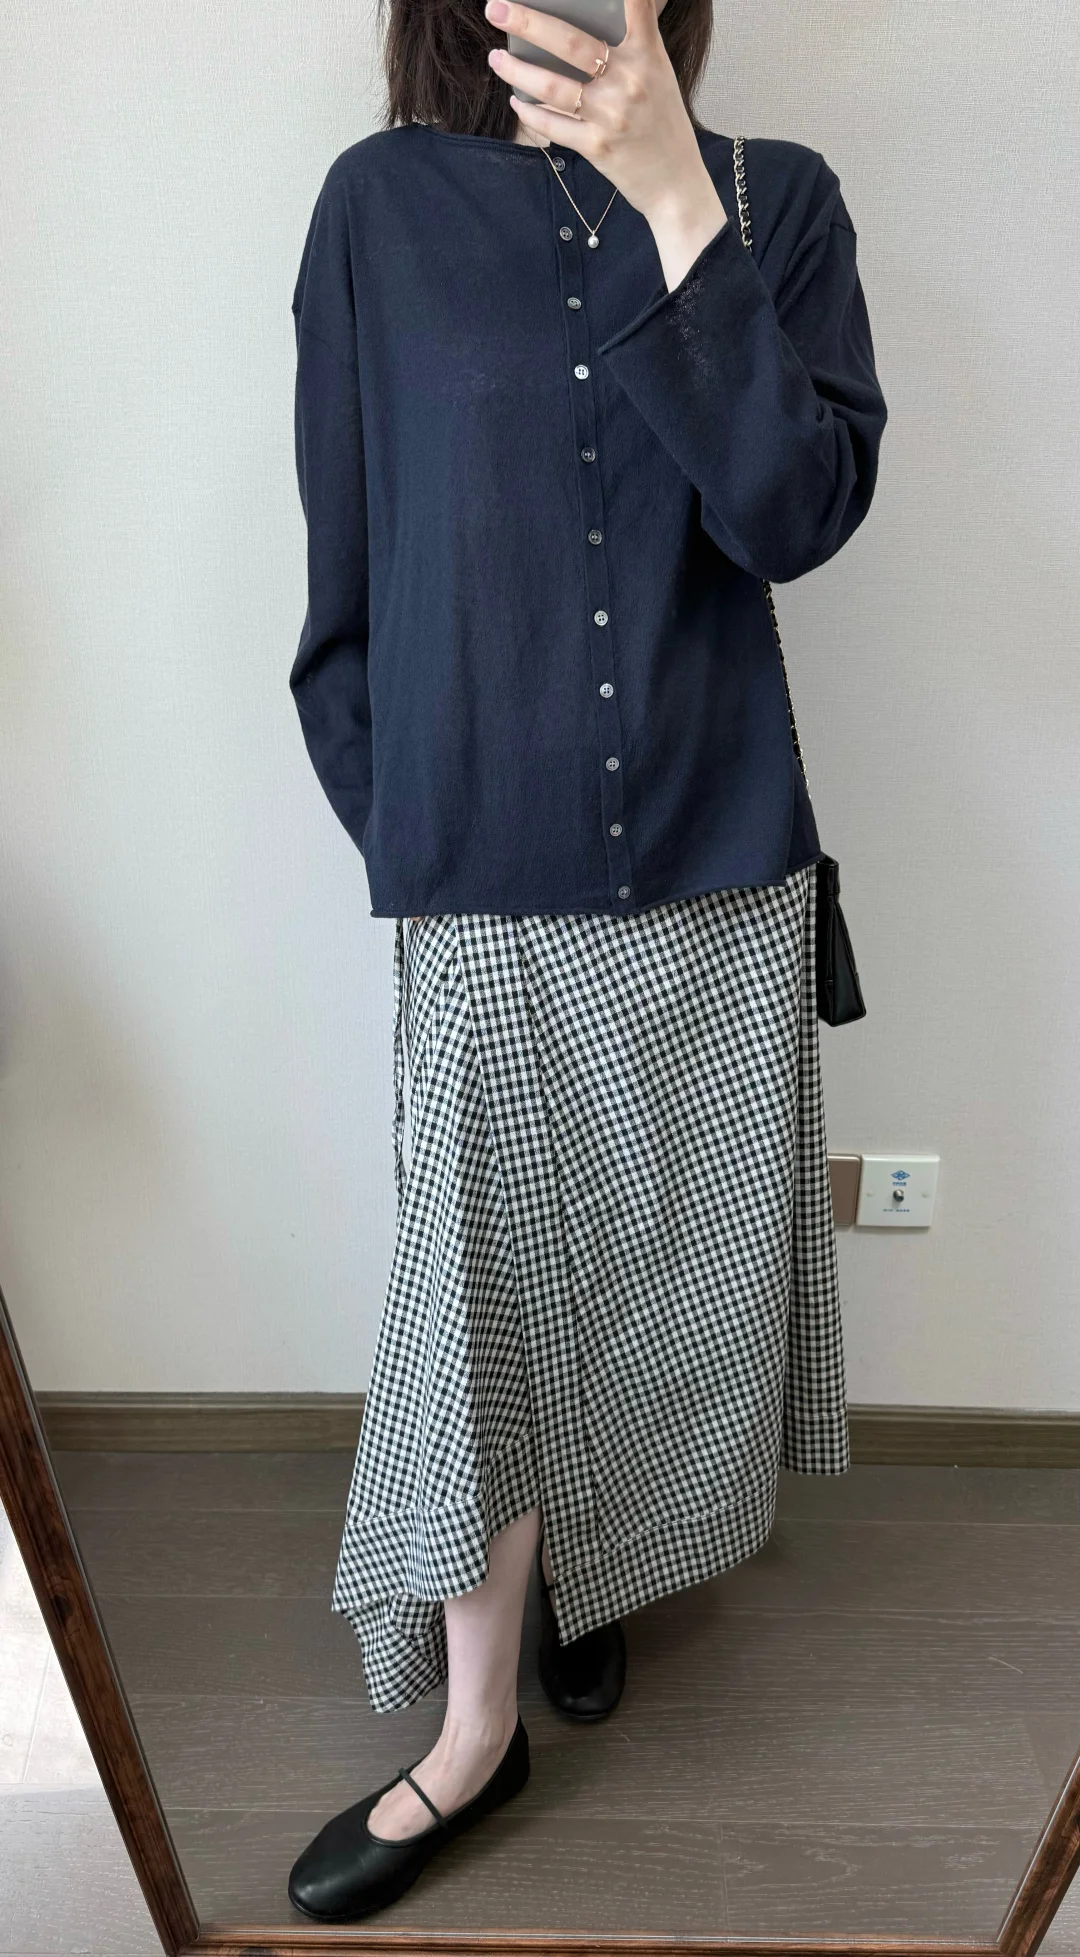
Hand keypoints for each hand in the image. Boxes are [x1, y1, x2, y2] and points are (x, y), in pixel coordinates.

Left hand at [484, 0, 727, 286]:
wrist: (675, 184)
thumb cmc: (663, 123)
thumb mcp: (659, 74)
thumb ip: (635, 41)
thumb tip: (599, 16)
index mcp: (646, 56)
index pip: (635, 7)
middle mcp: (629, 81)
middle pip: (569, 43)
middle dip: (526, 22)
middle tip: (495, 8)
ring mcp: (610, 115)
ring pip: (551, 86)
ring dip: (516, 70)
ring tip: (496, 58)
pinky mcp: (596, 146)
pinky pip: (552, 124)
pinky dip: (529, 111)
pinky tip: (517, 100)